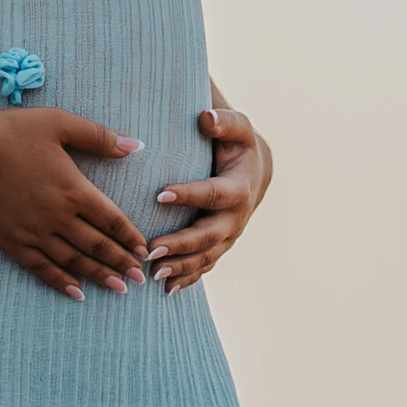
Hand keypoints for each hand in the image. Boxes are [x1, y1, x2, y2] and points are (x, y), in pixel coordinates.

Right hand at [0, 106, 150, 298]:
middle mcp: (57, 216)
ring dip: (98, 276)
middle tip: (139, 278)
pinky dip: (61, 282)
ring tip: (117, 288)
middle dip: (121, 262)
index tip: (145, 251)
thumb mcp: (59, 123)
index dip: (130, 237)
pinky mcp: (12, 241)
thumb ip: (99, 137)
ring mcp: (33, 232)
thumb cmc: (11, 131)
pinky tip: (75, 292)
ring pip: (73, 261)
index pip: (111, 220)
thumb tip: (136, 146)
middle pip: (97, 246)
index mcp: (73, 189)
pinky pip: (42, 268)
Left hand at [147, 106, 272, 293]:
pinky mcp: (221, 247)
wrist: (256, 171)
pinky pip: (205, 266)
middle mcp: (236, 218)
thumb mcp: (237, 128)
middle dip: (181, 244)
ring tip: (153, 272)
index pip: (212, 193)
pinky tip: (166, 290)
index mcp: (239, 188)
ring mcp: (229, 236)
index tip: (160, 193)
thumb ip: (224, 121)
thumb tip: (205, 116)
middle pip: (208, 234)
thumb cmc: (238, 144)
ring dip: (180, 266)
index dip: (188, 194)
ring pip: (206, 256)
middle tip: (150, 250)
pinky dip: (188, 279)